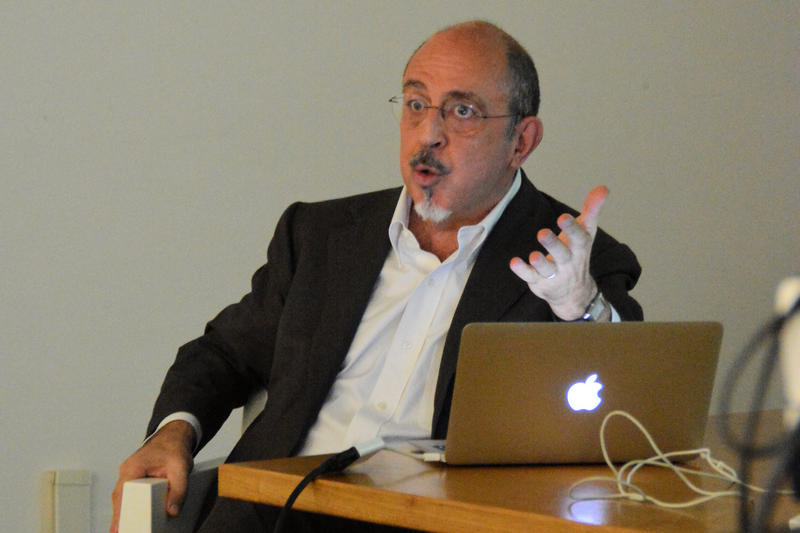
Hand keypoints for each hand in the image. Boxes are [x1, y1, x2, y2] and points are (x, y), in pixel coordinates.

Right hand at [109, 421, 194, 532]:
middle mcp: (127, 471)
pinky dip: (129, 508)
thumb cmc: (174, 448)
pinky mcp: (134, 480)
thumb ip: (179, 490)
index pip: (123, 493)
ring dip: (123, 514)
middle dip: (119, 517)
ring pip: (122, 498)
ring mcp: (128, 475)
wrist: (173, 437)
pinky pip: (128, 495)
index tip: (118, 528)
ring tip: (123, 531)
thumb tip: (172, 511)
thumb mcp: (181, 468)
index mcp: (134, 467)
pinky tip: (131, 520)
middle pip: (119, 499)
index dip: (120, 512)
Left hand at [509, 186, 607, 319]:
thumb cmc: (577, 255)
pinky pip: (530, 277)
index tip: (563, 217)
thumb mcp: (586, 233)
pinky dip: (522, 271)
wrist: (574, 293)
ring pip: (547, 269)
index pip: (579, 239)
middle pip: (562, 254)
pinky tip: (513, 262)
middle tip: (542, 233)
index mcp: (579, 249)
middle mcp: (568, 262)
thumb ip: (592, 210)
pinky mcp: (539, 282)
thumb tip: (603, 188)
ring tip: (534, 256)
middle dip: (553, 245)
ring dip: (540, 262)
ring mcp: (554, 274)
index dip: (572, 228)